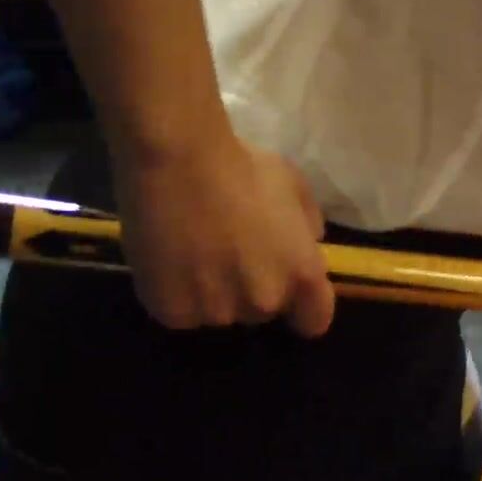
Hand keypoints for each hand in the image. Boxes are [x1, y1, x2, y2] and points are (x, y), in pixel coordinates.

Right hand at [112, 128, 335, 336]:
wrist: (178, 160)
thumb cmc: (241, 165)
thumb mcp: (293, 186)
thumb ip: (307, 222)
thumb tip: (308, 242)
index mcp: (302, 274)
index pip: (313, 320)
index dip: (300, 307)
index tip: (284, 290)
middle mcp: (265, 302)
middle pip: (261, 311)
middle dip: (250, 289)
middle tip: (228, 255)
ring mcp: (218, 312)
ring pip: (219, 313)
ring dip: (212, 293)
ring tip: (193, 255)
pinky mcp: (175, 313)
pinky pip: (181, 312)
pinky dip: (175, 294)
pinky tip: (168, 262)